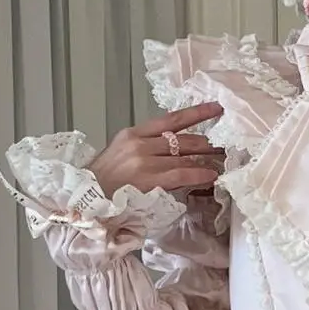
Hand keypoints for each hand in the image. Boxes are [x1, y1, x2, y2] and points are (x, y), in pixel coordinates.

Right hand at [90, 103, 225, 195]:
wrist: (83, 201)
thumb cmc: (101, 184)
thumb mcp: (119, 156)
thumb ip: (144, 149)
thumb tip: (171, 151)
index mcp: (132, 134)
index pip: (170, 120)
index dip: (196, 113)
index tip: (216, 108)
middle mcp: (139, 143)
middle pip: (182, 139)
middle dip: (206, 142)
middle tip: (225, 144)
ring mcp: (144, 161)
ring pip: (183, 156)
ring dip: (206, 159)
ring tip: (222, 161)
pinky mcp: (148, 179)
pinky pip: (180, 174)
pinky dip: (198, 174)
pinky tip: (211, 176)